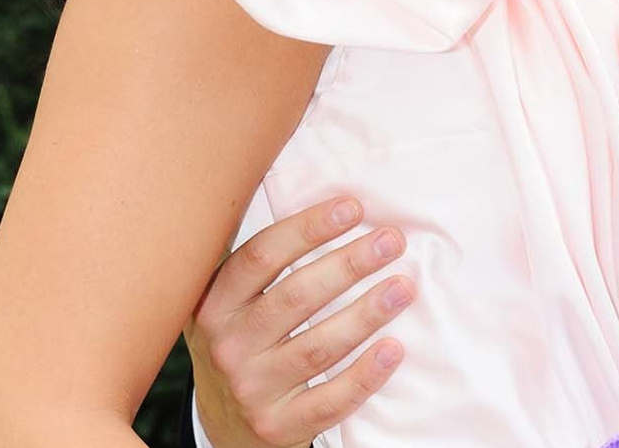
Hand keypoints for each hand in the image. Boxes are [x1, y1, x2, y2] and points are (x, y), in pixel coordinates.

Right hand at [184, 197, 414, 447]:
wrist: (227, 424)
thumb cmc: (244, 340)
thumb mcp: (230, 300)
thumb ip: (260, 259)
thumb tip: (324, 194)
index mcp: (214, 304)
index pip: (260, 257)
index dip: (308, 229)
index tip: (354, 207)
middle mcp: (227, 346)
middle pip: (295, 297)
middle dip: (349, 264)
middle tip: (392, 240)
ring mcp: (251, 389)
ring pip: (316, 347)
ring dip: (366, 314)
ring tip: (404, 286)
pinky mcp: (278, 426)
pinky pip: (329, 400)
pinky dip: (364, 375)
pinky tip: (394, 348)